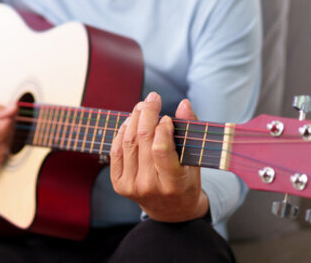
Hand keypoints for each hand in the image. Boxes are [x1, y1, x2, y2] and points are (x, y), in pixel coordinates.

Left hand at [110, 92, 208, 222]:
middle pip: (142, 142)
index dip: (162, 128)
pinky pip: (116, 152)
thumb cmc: (186, 181)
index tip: (167, 117)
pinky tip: (130, 122)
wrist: (171, 211)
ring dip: (134, 120)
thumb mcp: (194, 160)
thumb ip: (190, 130)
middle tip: (152, 98)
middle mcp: (149, 187)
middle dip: (147, 114)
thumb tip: (184, 103)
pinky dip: (121, 133)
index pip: (160, 150)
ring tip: (142, 107)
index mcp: (172, 184)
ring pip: (128, 143)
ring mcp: (131, 186)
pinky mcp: (119, 184)